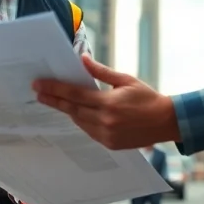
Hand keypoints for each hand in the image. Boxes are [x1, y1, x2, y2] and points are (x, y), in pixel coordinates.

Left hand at [33, 55, 180, 148]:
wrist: (165, 121)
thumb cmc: (147, 97)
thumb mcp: (125, 80)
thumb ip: (101, 72)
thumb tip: (82, 59)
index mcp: (108, 103)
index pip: (74, 95)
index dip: (55, 89)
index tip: (39, 85)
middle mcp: (105, 121)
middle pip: (72, 109)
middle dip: (54, 101)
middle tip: (38, 93)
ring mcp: (107, 135)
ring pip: (79, 122)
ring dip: (68, 111)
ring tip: (55, 101)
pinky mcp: (110, 144)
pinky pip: (89, 132)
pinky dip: (81, 121)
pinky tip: (76, 113)